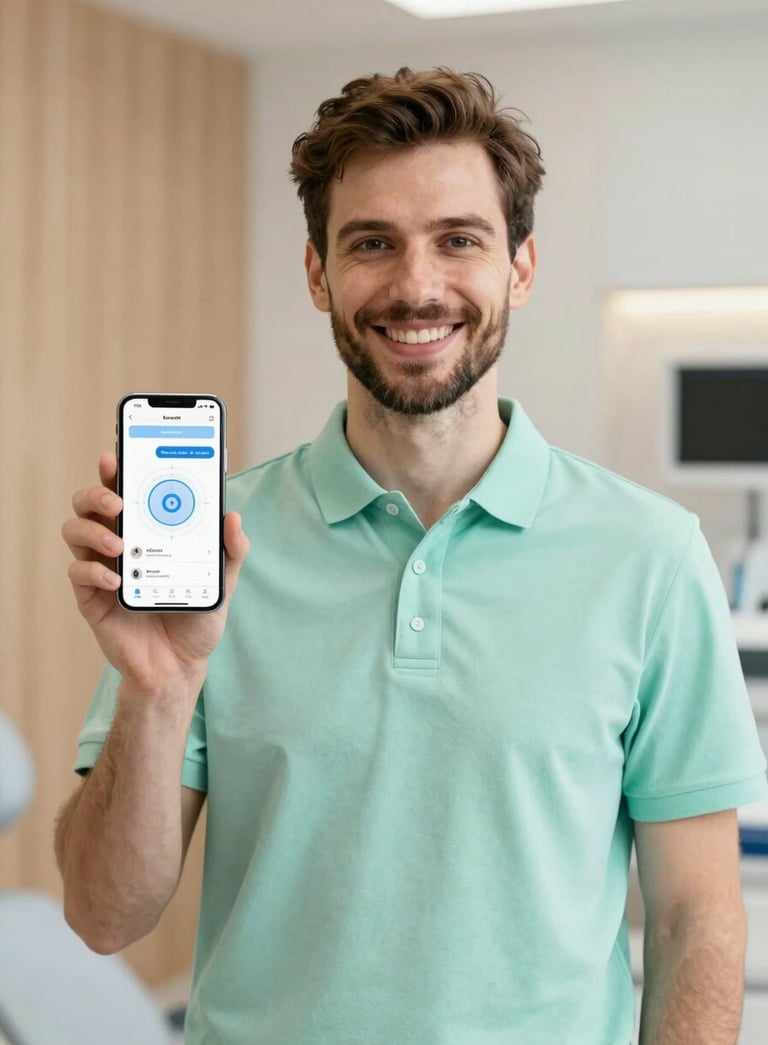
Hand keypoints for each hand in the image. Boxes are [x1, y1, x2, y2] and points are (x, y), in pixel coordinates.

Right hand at [62, 453, 248, 697]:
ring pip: (75, 531)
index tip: (117, 456)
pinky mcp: (92, 598)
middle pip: (89, 503)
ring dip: (93, 530)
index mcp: (146, 532)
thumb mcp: (221, 582)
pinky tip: (117, 580)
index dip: (117, 471)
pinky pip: (78, 573)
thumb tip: (233, 517)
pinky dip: (94, 571)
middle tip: (118, 502)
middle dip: (98, 493)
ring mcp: (102, 569)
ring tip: (120, 545)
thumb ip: (230, 550)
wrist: (181, 666)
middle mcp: (119, 543)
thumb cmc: (196, 617)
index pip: (126, 491)